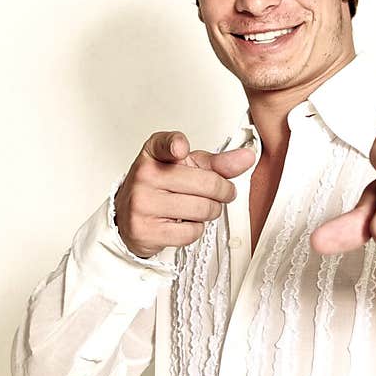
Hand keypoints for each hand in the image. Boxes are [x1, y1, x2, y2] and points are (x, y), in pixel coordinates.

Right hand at [114, 131, 254, 257]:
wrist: (128, 217)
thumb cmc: (161, 189)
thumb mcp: (187, 169)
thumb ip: (217, 163)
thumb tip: (247, 158)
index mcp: (154, 154)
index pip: (164, 143)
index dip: (176, 145)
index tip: (181, 149)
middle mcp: (144, 175)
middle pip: (206, 184)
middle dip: (223, 192)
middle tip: (221, 194)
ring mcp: (142, 203)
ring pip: (202, 209)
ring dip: (210, 212)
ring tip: (199, 208)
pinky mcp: (146, 230)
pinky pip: (191, 232)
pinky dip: (195, 230)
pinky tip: (184, 223)